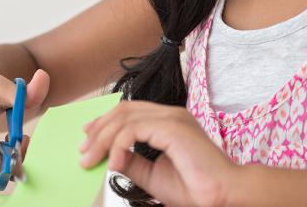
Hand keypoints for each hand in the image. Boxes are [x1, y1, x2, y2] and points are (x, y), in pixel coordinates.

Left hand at [78, 101, 237, 206]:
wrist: (222, 195)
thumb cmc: (196, 188)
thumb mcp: (153, 175)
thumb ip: (133, 162)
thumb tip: (110, 157)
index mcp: (169, 122)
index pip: (130, 111)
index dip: (105, 122)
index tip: (87, 138)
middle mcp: (171, 115)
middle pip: (123, 110)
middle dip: (98, 129)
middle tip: (83, 151)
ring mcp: (172, 118)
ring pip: (125, 116)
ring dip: (103, 138)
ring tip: (92, 159)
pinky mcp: (172, 127)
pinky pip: (133, 129)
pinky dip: (118, 145)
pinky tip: (114, 163)